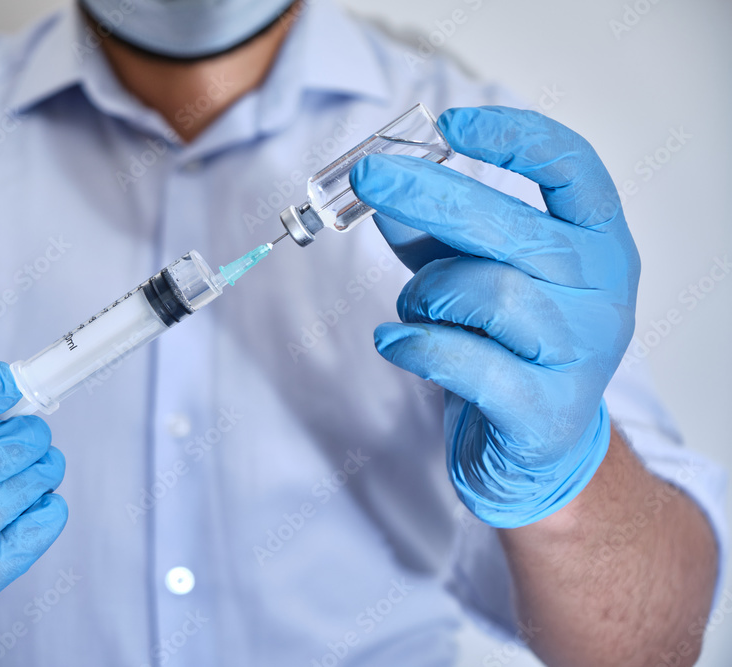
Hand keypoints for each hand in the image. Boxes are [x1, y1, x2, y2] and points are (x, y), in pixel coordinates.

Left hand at [350, 106, 638, 527]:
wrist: (537, 447)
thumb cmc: (507, 343)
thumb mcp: (474, 273)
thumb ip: (437, 233)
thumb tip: (384, 191)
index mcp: (599, 242)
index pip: (575, 169)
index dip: (516, 138)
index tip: (450, 124)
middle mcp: (604, 292)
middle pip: (513, 226)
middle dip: (429, 195)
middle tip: (368, 176)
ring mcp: (581, 354)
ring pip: (489, 292)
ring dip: (429, 294)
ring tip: (416, 310)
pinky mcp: (544, 410)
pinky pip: (468, 361)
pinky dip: (417, 344)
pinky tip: (395, 341)